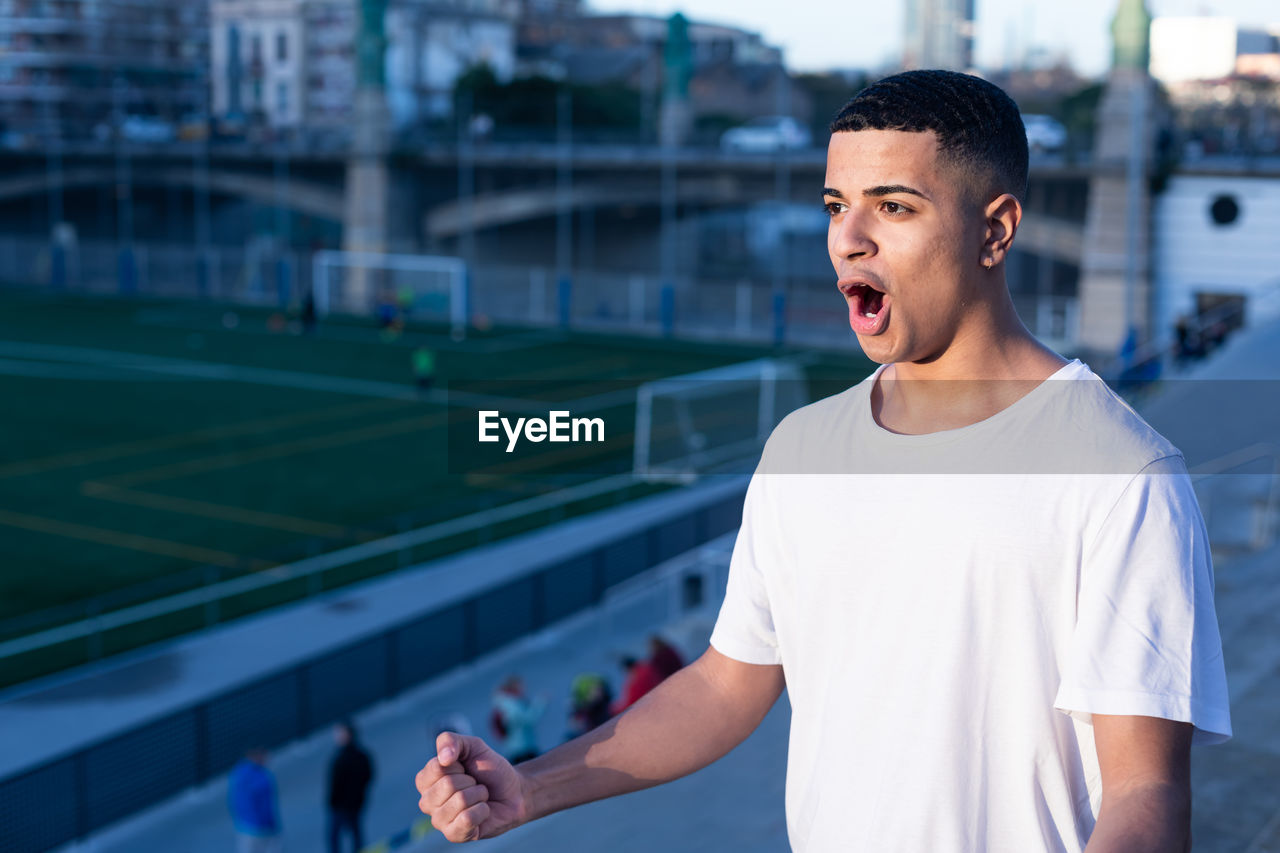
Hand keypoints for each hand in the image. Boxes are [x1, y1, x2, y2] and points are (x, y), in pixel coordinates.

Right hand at [416, 731, 531, 841]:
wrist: (514, 791)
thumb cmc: (489, 769)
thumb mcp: (473, 745)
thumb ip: (451, 740)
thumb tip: (443, 758)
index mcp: (426, 780)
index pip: (436, 768)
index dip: (458, 764)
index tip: (465, 768)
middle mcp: (427, 802)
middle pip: (447, 785)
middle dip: (470, 780)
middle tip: (475, 784)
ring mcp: (440, 821)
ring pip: (459, 802)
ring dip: (479, 795)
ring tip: (480, 797)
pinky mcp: (454, 835)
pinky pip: (467, 819)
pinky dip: (482, 810)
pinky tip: (483, 811)